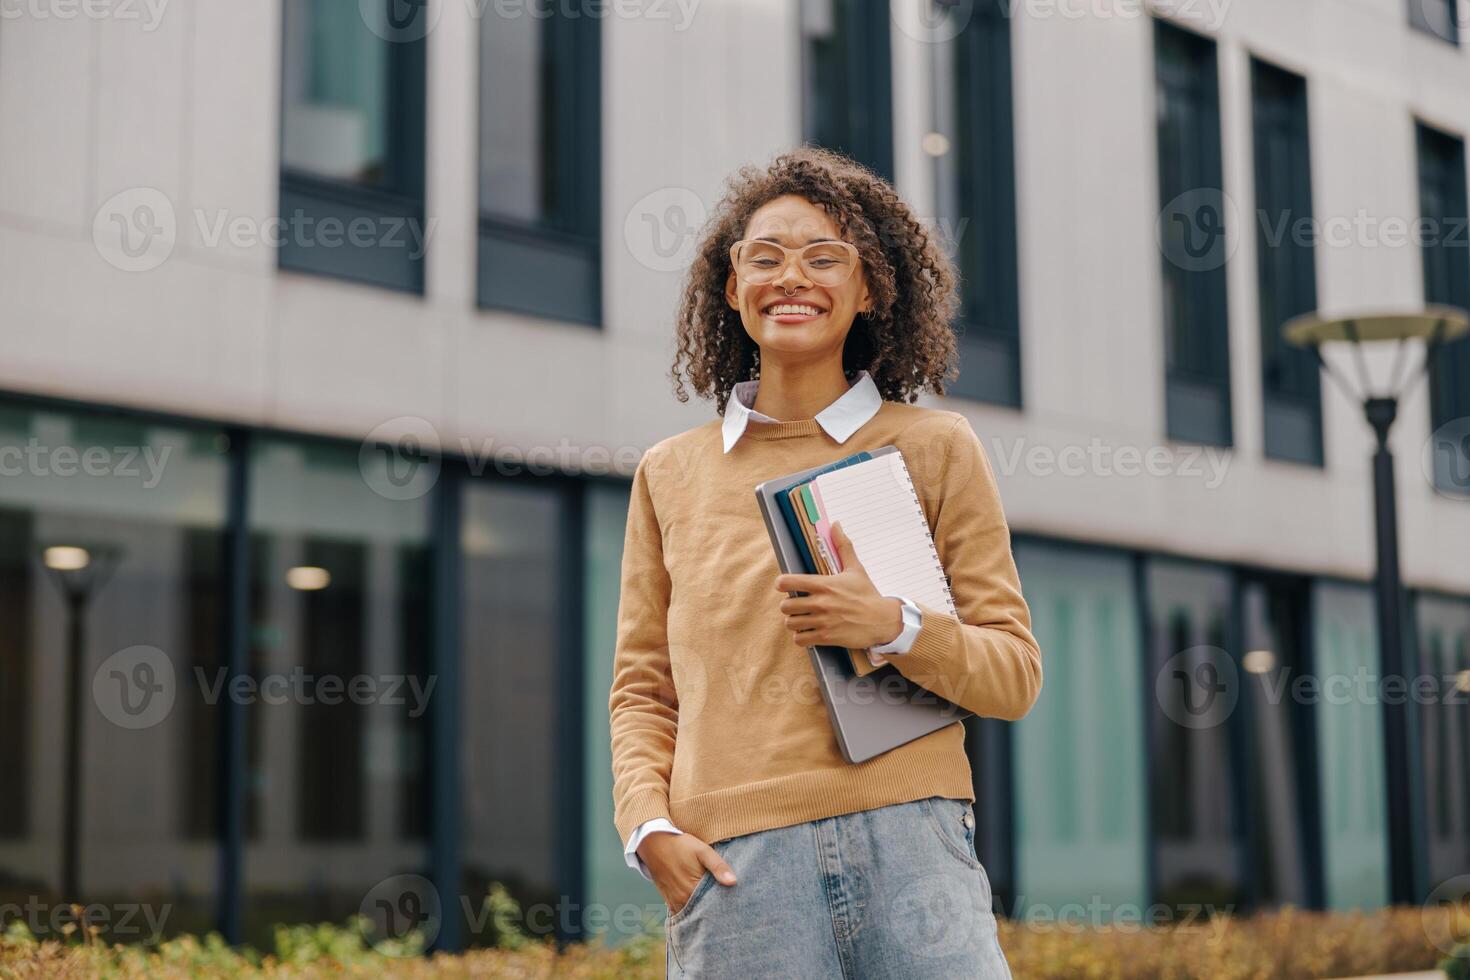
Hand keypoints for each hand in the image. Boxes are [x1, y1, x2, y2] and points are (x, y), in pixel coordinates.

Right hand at [637, 831, 736, 912]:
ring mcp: (675, 901)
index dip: (725, 906)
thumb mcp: (703, 851)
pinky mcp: (669, 900)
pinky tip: (700, 908)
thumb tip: (733, 882)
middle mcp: (683, 899)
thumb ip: (718, 867)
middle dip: (715, 912)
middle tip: (728, 910)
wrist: (654, 843)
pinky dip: (691, 913)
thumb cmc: (681, 845)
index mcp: (693, 889)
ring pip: (693, 914)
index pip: (714, 906)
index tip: (735, 905)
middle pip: (704, 912)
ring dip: (703, 913)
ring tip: (716, 911)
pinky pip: (682, 913)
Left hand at [773, 521, 904, 649]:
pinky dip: (801, 637)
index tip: (785, 585)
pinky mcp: (826, 637)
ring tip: (802, 619)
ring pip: (791, 623)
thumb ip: (843, 546)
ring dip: (794, 621)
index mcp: (824, 584)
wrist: (881, 620)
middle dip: (789, 605)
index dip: (782, 583)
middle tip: (797, 605)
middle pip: (785, 606)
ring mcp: (822, 621)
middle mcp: (820, 603)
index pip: (788, 582)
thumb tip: (835, 525)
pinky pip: (800, 639)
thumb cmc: (867, 594)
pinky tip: (809, 631)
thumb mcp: (855, 569)